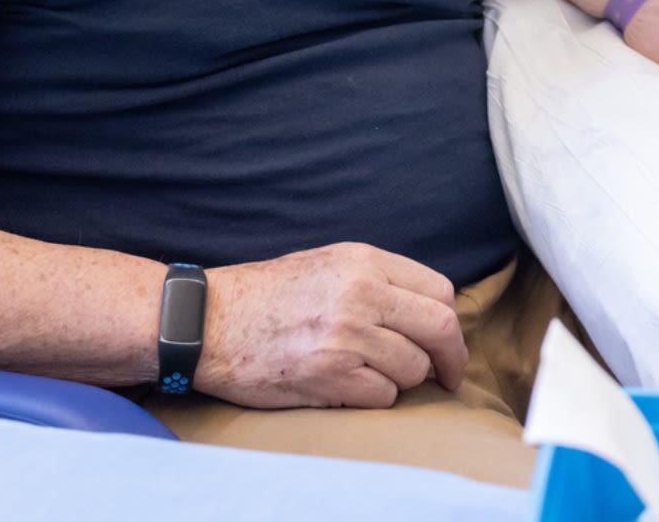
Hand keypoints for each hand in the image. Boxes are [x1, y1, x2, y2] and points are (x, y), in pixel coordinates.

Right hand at [198, 242, 468, 408]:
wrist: (207, 322)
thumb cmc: (265, 296)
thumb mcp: (326, 263)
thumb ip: (378, 280)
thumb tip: (428, 311)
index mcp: (364, 261)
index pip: (440, 292)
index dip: (450, 323)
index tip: (447, 343)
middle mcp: (362, 294)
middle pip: (440, 329)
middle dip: (451, 358)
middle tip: (449, 376)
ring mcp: (347, 336)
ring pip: (413, 369)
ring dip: (400, 379)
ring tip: (367, 373)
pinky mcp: (330, 375)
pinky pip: (382, 396)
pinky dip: (373, 397)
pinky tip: (346, 386)